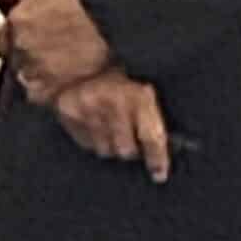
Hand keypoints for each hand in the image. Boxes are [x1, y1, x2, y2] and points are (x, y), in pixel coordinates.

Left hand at [0, 0, 110, 103]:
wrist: (109, 17)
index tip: (30, 39)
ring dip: (36, 74)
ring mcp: (36, 67)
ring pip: (25, 78)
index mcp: (16, 22)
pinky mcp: (53, 85)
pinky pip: (40, 96)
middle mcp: (22, 46)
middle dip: (25, 57)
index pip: (2, 41)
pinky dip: (46, 91)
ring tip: (58, 65)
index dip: (15, 40)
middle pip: (14, 60)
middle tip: (48, 51)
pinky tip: (61, 82)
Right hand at [51, 68, 173, 182]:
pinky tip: (95, 126)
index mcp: (138, 96)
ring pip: (107, 151)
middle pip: (127, 150)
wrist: (78, 66)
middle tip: (129, 138)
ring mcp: (91, 112)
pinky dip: (94, 140)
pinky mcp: (73, 118)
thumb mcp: (141, 91)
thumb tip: (167, 148)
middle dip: (131, 150)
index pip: (151, 137)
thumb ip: (152, 118)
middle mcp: (115, 105)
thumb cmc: (117, 79)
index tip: (159, 174)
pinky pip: (89, 145)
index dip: (158, 159)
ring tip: (110, 127)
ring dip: (111, 145)